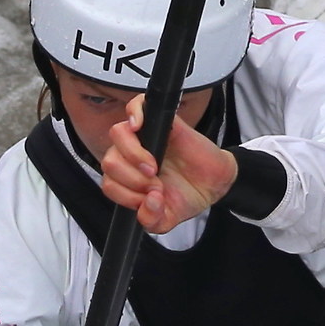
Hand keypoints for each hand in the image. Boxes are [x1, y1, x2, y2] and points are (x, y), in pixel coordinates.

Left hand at [101, 93, 238, 234]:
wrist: (215, 183)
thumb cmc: (188, 195)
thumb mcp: (168, 219)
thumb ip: (151, 220)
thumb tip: (148, 203)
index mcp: (128, 179)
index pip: (109, 185)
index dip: (127, 195)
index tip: (152, 198)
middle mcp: (130, 157)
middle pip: (109, 161)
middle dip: (132, 179)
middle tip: (157, 184)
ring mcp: (144, 136)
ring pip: (118, 135)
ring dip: (133, 156)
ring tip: (154, 168)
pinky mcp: (161, 121)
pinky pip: (136, 105)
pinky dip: (134, 113)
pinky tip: (138, 127)